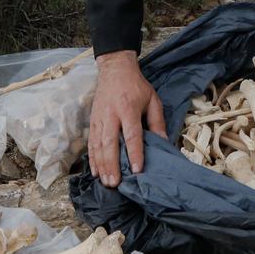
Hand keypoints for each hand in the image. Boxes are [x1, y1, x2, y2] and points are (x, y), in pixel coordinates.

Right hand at [88, 50, 166, 187]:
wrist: (114, 69)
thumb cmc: (136, 86)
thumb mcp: (152, 99)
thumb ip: (157, 121)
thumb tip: (163, 142)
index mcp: (128, 108)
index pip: (132, 134)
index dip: (134, 152)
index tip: (137, 170)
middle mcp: (111, 115)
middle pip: (110, 143)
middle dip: (112, 164)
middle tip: (115, 183)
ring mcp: (99, 118)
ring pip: (98, 145)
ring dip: (101, 165)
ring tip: (106, 182)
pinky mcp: (92, 121)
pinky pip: (91, 142)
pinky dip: (92, 158)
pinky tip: (95, 171)